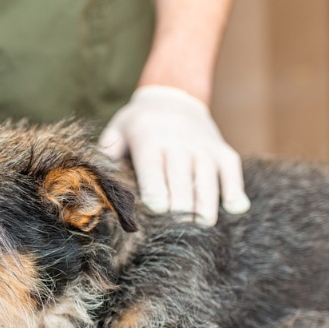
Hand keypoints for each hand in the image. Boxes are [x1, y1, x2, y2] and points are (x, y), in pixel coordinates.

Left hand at [99, 85, 249, 226]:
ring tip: (200, 228)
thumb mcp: (116, 133)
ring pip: (208, 180)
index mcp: (148, 137)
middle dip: (179, 208)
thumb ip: (107, 159)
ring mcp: (204, 146)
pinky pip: (232, 172)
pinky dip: (235, 191)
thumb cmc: (136, 125)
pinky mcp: (222, 151)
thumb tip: (94, 191)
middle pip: (182, 180)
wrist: (173, 96)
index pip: (154, 167)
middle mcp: (179, 141)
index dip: (156, 191)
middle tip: (175, 230)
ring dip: (205, 207)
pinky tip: (234, 209)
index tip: (157, 211)